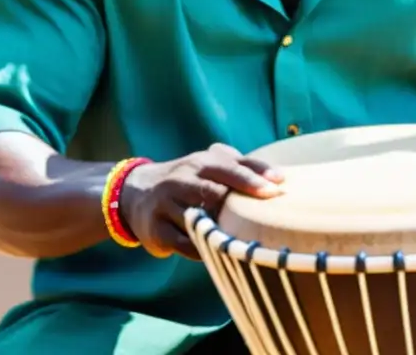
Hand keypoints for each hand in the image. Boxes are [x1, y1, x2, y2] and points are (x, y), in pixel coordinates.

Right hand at [119, 143, 284, 259]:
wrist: (135, 192)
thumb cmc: (188, 179)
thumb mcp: (208, 164)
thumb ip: (241, 165)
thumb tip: (280, 177)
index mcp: (199, 163)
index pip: (228, 167)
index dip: (253, 176)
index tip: (277, 188)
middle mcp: (180, 180)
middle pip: (214, 192)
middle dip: (239, 204)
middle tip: (267, 217)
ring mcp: (166, 205)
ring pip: (198, 221)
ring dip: (221, 232)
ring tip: (246, 241)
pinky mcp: (156, 230)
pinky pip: (185, 244)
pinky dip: (204, 250)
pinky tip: (219, 253)